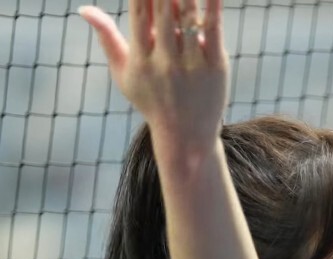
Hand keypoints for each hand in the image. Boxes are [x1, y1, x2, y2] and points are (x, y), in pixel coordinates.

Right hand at [77, 0, 227, 154]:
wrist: (186, 138)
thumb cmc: (151, 102)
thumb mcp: (124, 75)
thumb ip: (107, 39)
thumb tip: (84, 9)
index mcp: (141, 59)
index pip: (138, 12)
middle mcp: (165, 62)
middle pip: (163, 9)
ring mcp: (191, 65)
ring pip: (188, 15)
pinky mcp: (215, 67)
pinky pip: (214, 28)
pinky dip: (213, 4)